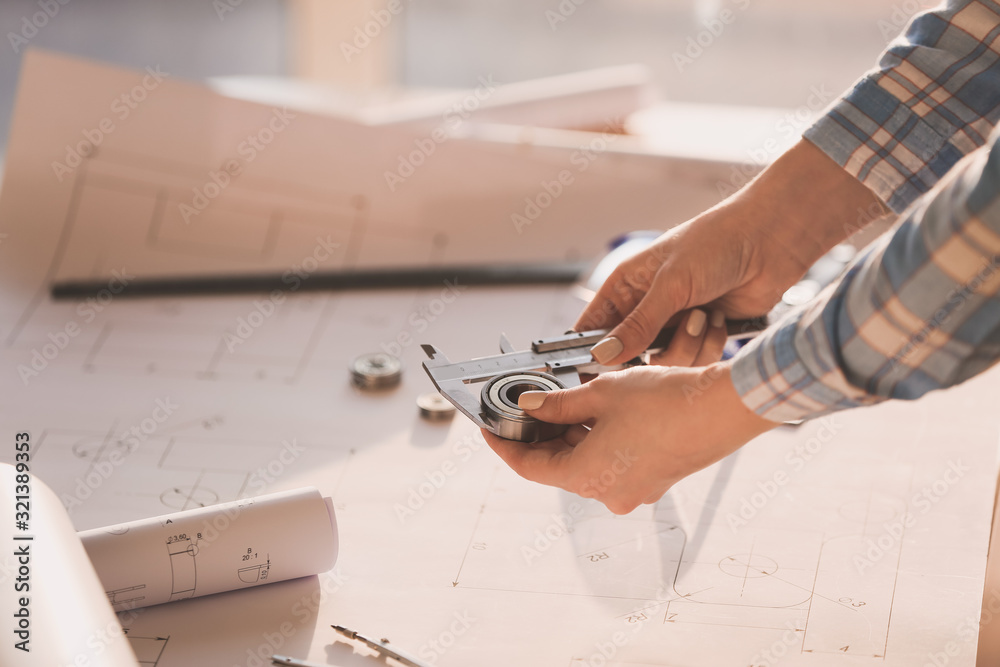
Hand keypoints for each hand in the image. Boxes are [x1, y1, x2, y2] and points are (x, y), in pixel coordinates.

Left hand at [482, 362, 776, 514]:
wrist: (723, 409)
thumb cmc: (666, 402)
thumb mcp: (602, 394)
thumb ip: (558, 404)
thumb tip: (530, 406)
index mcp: (587, 477)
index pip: (528, 467)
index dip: (504, 446)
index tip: (489, 428)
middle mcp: (607, 492)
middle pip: (556, 465)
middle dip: (539, 435)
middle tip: (524, 404)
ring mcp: (632, 490)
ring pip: (584, 462)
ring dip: (568, 435)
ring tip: (559, 400)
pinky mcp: (651, 479)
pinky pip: (611, 462)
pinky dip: (595, 440)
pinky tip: (593, 411)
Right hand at [579, 139, 888, 365]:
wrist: (771, 242)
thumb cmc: (717, 243)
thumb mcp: (671, 283)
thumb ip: (638, 324)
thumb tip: (602, 355)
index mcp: (625, 287)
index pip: (592, 329)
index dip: (589, 353)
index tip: (595, 373)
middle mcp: (646, 309)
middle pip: (628, 357)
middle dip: (651, 353)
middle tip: (671, 334)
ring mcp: (674, 325)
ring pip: (663, 364)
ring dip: (687, 345)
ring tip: (704, 315)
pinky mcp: (702, 338)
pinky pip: (694, 363)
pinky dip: (708, 345)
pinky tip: (719, 319)